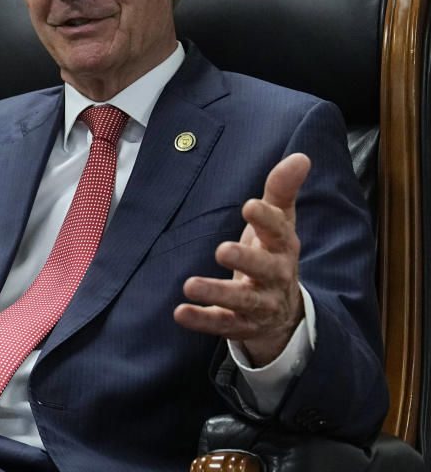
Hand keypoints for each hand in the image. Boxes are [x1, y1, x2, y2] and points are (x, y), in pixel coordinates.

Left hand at [173, 153, 310, 366]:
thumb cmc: (272, 254)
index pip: (280, 232)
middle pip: (265, 270)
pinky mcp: (240, 324)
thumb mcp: (279, 222)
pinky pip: (222, 323)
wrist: (283, 312)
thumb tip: (301, 156)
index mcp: (283, 248)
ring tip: (189, 285)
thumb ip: (281, 191)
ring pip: (241, 301)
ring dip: (216, 293)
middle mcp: (275, 277)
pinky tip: (180, 312)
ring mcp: (259, 304)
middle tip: (221, 250)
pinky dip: (202, 320)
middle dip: (245, 260)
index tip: (250, 205)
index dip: (267, 219)